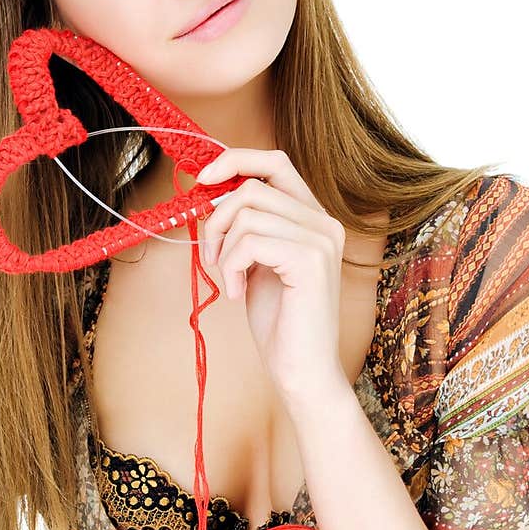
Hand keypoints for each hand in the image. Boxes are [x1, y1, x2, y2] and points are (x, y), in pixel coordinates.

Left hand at [197, 148, 349, 405]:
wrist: (302, 369)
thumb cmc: (279, 322)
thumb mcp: (257, 262)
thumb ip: (247, 226)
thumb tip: (212, 191)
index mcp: (314, 217)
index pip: (275, 161)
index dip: (235, 160)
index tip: (204, 178)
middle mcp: (324, 222)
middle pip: (253, 186)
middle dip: (217, 218)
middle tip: (211, 255)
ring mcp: (321, 239)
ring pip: (247, 213)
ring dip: (222, 248)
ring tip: (229, 279)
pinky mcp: (310, 260)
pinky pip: (249, 241)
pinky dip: (231, 266)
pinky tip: (239, 292)